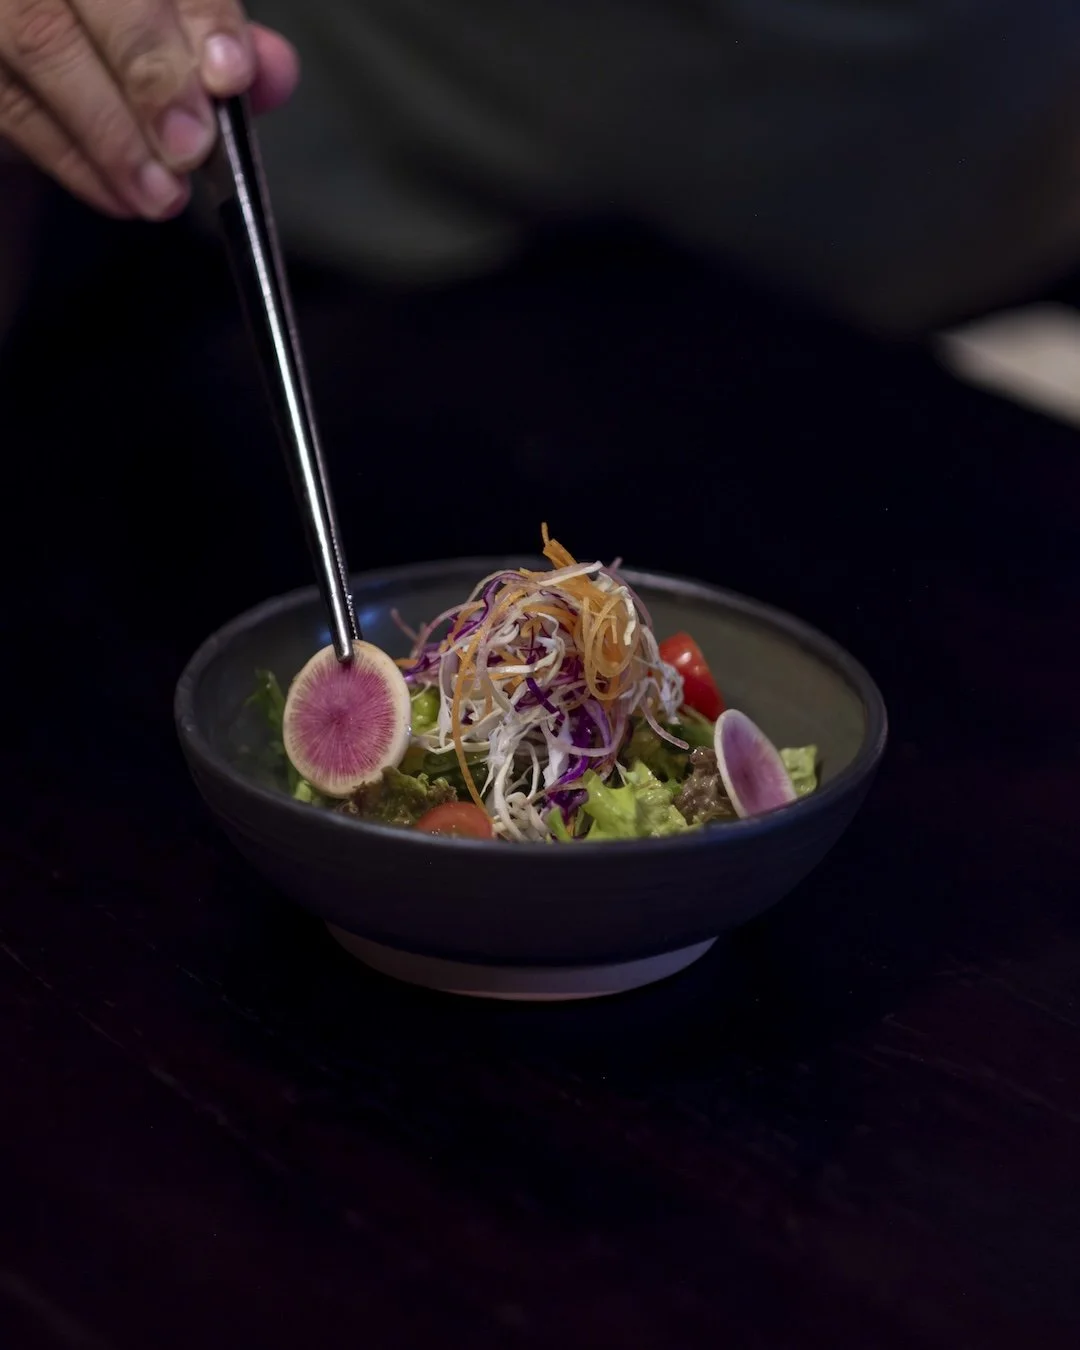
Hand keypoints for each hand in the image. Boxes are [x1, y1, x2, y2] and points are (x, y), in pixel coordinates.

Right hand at [0, 1, 298, 218]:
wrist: (47, 45)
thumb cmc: (112, 37)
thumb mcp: (171, 29)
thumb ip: (217, 43)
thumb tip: (274, 72)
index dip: (202, 14)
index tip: (231, 75)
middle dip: (149, 73)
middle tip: (189, 147)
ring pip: (40, 44)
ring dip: (110, 135)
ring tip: (159, 194)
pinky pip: (11, 106)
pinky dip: (70, 158)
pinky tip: (118, 195)